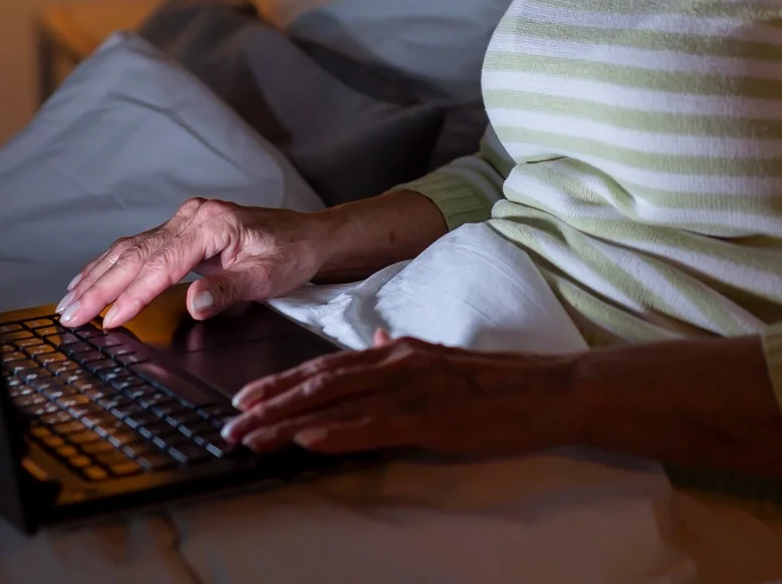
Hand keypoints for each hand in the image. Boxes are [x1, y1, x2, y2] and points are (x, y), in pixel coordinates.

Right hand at [58, 198, 324, 328]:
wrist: (307, 236)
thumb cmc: (291, 254)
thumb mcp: (268, 276)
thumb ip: (229, 289)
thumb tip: (194, 304)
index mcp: (210, 224)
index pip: (161, 264)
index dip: (132, 294)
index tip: (109, 320)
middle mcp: (191, 217)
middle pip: (135, 254)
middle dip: (99, 287)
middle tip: (69, 315)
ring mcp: (183, 221)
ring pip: (129, 248)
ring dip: (96, 276)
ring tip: (68, 302)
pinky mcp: (180, 229)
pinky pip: (137, 247)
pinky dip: (110, 265)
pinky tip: (90, 279)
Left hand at [223, 329, 579, 456]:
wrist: (551, 388)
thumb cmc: (503, 383)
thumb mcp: (445, 357)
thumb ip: (405, 352)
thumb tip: (374, 341)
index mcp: (399, 352)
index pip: (327, 366)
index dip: (283, 382)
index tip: (247, 398)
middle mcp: (397, 364)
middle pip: (319, 383)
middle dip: (270, 403)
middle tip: (230, 423)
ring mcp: (413, 390)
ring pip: (335, 403)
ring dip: (287, 422)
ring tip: (251, 437)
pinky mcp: (430, 418)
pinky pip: (372, 426)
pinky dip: (334, 432)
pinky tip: (305, 440)